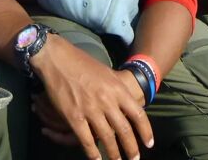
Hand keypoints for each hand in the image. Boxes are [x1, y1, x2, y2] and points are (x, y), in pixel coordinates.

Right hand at [31, 34, 152, 159]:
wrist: (58, 59)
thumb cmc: (83, 63)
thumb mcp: (106, 72)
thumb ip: (117, 89)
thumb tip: (126, 102)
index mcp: (117, 88)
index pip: (138, 114)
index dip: (145, 132)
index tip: (149, 143)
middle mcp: (107, 101)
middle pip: (124, 131)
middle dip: (131, 148)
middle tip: (135, 159)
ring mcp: (91, 110)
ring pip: (107, 138)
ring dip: (114, 154)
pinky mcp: (74, 117)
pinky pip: (87, 140)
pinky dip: (93, 153)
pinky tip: (97, 159)